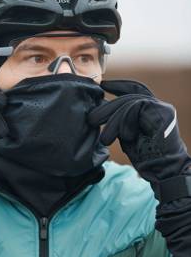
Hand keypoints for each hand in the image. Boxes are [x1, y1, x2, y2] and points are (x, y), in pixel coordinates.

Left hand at [88, 79, 190, 201]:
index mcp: (150, 110)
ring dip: (114, 120)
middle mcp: (158, 106)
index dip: (118, 86)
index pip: (134, 90)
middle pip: (129, 96)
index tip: (103, 85)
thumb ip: (119, 121)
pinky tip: (124, 137)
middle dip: (108, 107)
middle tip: (93, 120)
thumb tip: (99, 110)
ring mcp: (163, 108)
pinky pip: (137, 108)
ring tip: (107, 138)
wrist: (163, 171)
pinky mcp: (164, 113)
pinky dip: (126, 121)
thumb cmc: (145, 158)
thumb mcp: (126, 135)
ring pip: (130, 102)